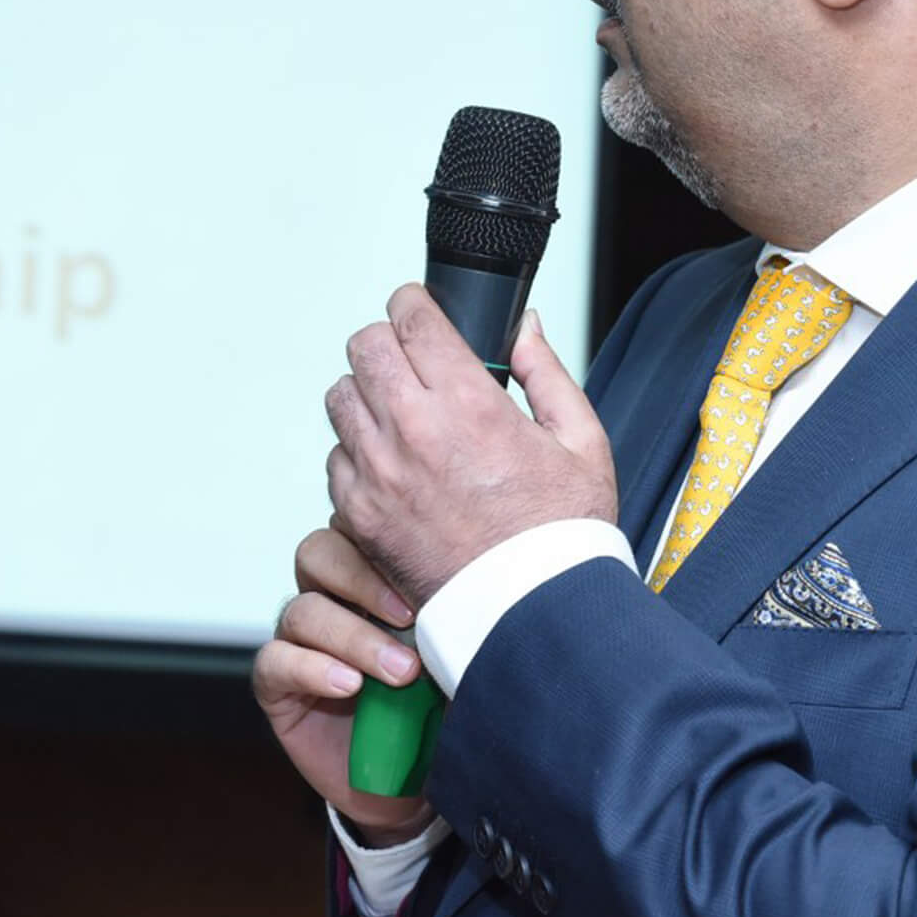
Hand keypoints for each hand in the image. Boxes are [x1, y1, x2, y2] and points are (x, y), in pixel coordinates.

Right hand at [253, 524, 436, 844]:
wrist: (420, 782)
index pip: (360, 527)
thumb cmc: (445, 705)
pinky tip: (348, 686)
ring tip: (398, 673)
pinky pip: (276, 661)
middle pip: (319, 552)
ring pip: (302, 609)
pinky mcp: (279, 687)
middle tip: (411, 618)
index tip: (437, 573)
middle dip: (363, 580)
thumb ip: (461, 611)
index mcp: (374, 576)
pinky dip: (311, 669)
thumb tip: (488, 577)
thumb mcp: (462, 652)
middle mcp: (332, 599)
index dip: (388, 541)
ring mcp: (302, 641)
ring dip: (352, 637)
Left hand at [325, 288, 615, 608]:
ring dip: (368, 394)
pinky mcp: (360, 515)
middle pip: (365, 346)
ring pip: (341, 397)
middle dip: (389, 342)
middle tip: (412, 358)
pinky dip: (359, 452)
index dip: (414, 304)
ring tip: (402, 412)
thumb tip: (524, 327)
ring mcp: (379, 475)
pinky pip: (336, 458)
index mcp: (469, 405)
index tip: (420, 309)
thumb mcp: (580, 440)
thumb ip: (546, 371)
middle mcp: (414, 433)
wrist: (531, 613)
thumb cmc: (560, 535)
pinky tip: (394, 464)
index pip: (412, 319)